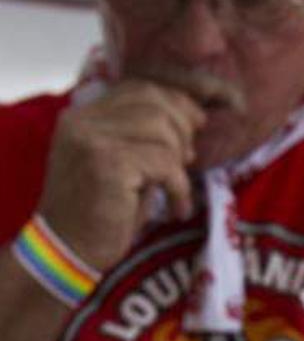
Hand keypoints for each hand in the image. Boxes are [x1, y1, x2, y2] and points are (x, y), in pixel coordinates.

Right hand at [39, 81, 206, 269]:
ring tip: (176, 187)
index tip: (197, 124)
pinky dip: (180, 188)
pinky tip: (176, 210)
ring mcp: (92, 140)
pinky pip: (164, 164)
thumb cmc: (103, 213)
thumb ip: (146, 137)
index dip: (176, 102)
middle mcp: (83, 121)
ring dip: (179, 161)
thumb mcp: (125, 165)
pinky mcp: (108, 165)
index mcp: (83, 116)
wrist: (69, 251)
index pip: (139, 89)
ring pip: (161, 130)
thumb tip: (194, 117)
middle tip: (189, 159)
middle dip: (183, 129)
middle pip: (154, 103)